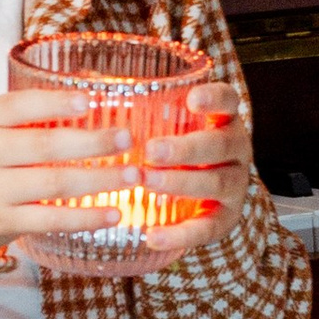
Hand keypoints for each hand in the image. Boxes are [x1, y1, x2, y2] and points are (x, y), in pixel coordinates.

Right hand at [0, 85, 149, 252]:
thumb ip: (36, 111)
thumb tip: (96, 86)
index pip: (19, 106)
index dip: (55, 103)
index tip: (89, 101)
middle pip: (44, 145)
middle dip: (91, 142)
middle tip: (126, 139)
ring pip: (53, 184)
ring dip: (98, 179)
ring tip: (133, 176)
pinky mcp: (4, 222)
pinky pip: (51, 220)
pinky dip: (86, 218)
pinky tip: (114, 214)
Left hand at [134, 81, 254, 268]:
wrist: (201, 195)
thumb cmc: (172, 149)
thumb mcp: (163, 123)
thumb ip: (134, 106)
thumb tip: (83, 82)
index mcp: (222, 119)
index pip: (227, 100)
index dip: (214, 98)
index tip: (191, 99)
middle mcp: (235, 149)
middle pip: (220, 144)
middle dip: (185, 148)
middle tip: (151, 151)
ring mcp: (234, 185)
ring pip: (215, 183)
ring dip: (180, 182)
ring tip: (147, 183)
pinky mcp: (225, 220)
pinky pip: (206, 228)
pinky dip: (180, 234)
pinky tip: (152, 236)